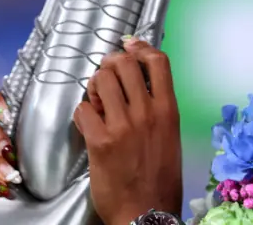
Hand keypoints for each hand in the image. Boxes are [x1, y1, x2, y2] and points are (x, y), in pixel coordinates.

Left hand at [74, 36, 182, 224]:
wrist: (146, 213)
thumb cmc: (160, 178)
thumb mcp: (170, 136)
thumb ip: (157, 108)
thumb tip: (138, 84)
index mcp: (169, 110)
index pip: (158, 61)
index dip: (140, 47)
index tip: (130, 45)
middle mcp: (147, 112)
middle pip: (124, 63)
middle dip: (110, 64)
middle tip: (106, 76)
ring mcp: (123, 126)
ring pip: (101, 80)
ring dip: (94, 86)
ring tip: (97, 101)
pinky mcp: (100, 141)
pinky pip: (83, 109)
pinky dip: (82, 112)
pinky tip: (87, 124)